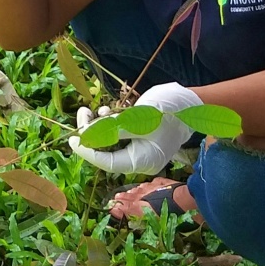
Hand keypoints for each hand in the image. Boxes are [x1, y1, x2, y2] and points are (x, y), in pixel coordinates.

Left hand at [69, 82, 202, 174]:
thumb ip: (114, 128)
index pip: (108, 163)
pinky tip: (107, 111)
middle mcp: (140, 158)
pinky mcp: (138, 135)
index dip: (88, 151)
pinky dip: (108, 122)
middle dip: (91, 135)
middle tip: (82, 113)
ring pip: (109, 141)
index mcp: (143, 161)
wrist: (192, 102)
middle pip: (107, 152)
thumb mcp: (140, 119)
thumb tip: (88, 134)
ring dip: (98, 126)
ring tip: (93, 110)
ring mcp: (140, 147)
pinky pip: (117, 133)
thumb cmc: (170, 111)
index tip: (72, 139)